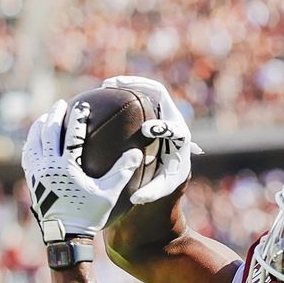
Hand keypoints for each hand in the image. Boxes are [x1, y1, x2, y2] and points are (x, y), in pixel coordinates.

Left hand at [22, 99, 142, 241]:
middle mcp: (49, 167)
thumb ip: (123, 171)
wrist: (65, 235)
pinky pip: (28, 156)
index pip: (73, 134)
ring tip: (45, 117)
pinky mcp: (32, 180)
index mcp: (67, 167)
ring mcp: (37, 173)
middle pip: (49, 132)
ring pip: (34, 141)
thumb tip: (136, 151)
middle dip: (55, 115)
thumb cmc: (89, 215)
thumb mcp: (109, 193)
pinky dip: (31, 143)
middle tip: (61, 104)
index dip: (78, 118)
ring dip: (40, 126)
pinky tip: (35, 140)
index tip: (83, 106)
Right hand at [100, 75, 201, 203]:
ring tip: (107, 84)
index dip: (162, 127)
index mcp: (180, 138)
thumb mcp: (161, 189)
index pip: (174, 128)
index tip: (146, 129)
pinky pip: (139, 94)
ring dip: (129, 83)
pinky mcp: (154, 109)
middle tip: (118, 88)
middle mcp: (174, 119)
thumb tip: (136, 198)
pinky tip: (103, 93)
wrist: (174, 166)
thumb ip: (151, 193)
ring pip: (148, 90)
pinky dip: (123, 91)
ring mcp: (164, 111)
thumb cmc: (166, 178)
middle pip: (161, 96)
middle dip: (141, 87)